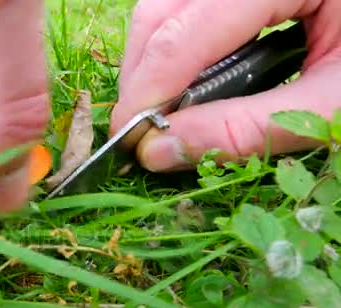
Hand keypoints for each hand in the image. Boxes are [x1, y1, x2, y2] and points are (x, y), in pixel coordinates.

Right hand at [111, 0, 340, 170]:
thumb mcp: (339, 101)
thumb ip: (248, 128)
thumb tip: (162, 152)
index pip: (189, 28)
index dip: (150, 86)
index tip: (128, 137)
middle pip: (163, 9)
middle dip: (143, 74)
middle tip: (143, 130)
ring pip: (166, 4)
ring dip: (152, 61)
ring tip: (164, 111)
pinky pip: (185, 6)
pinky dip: (175, 46)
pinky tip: (186, 80)